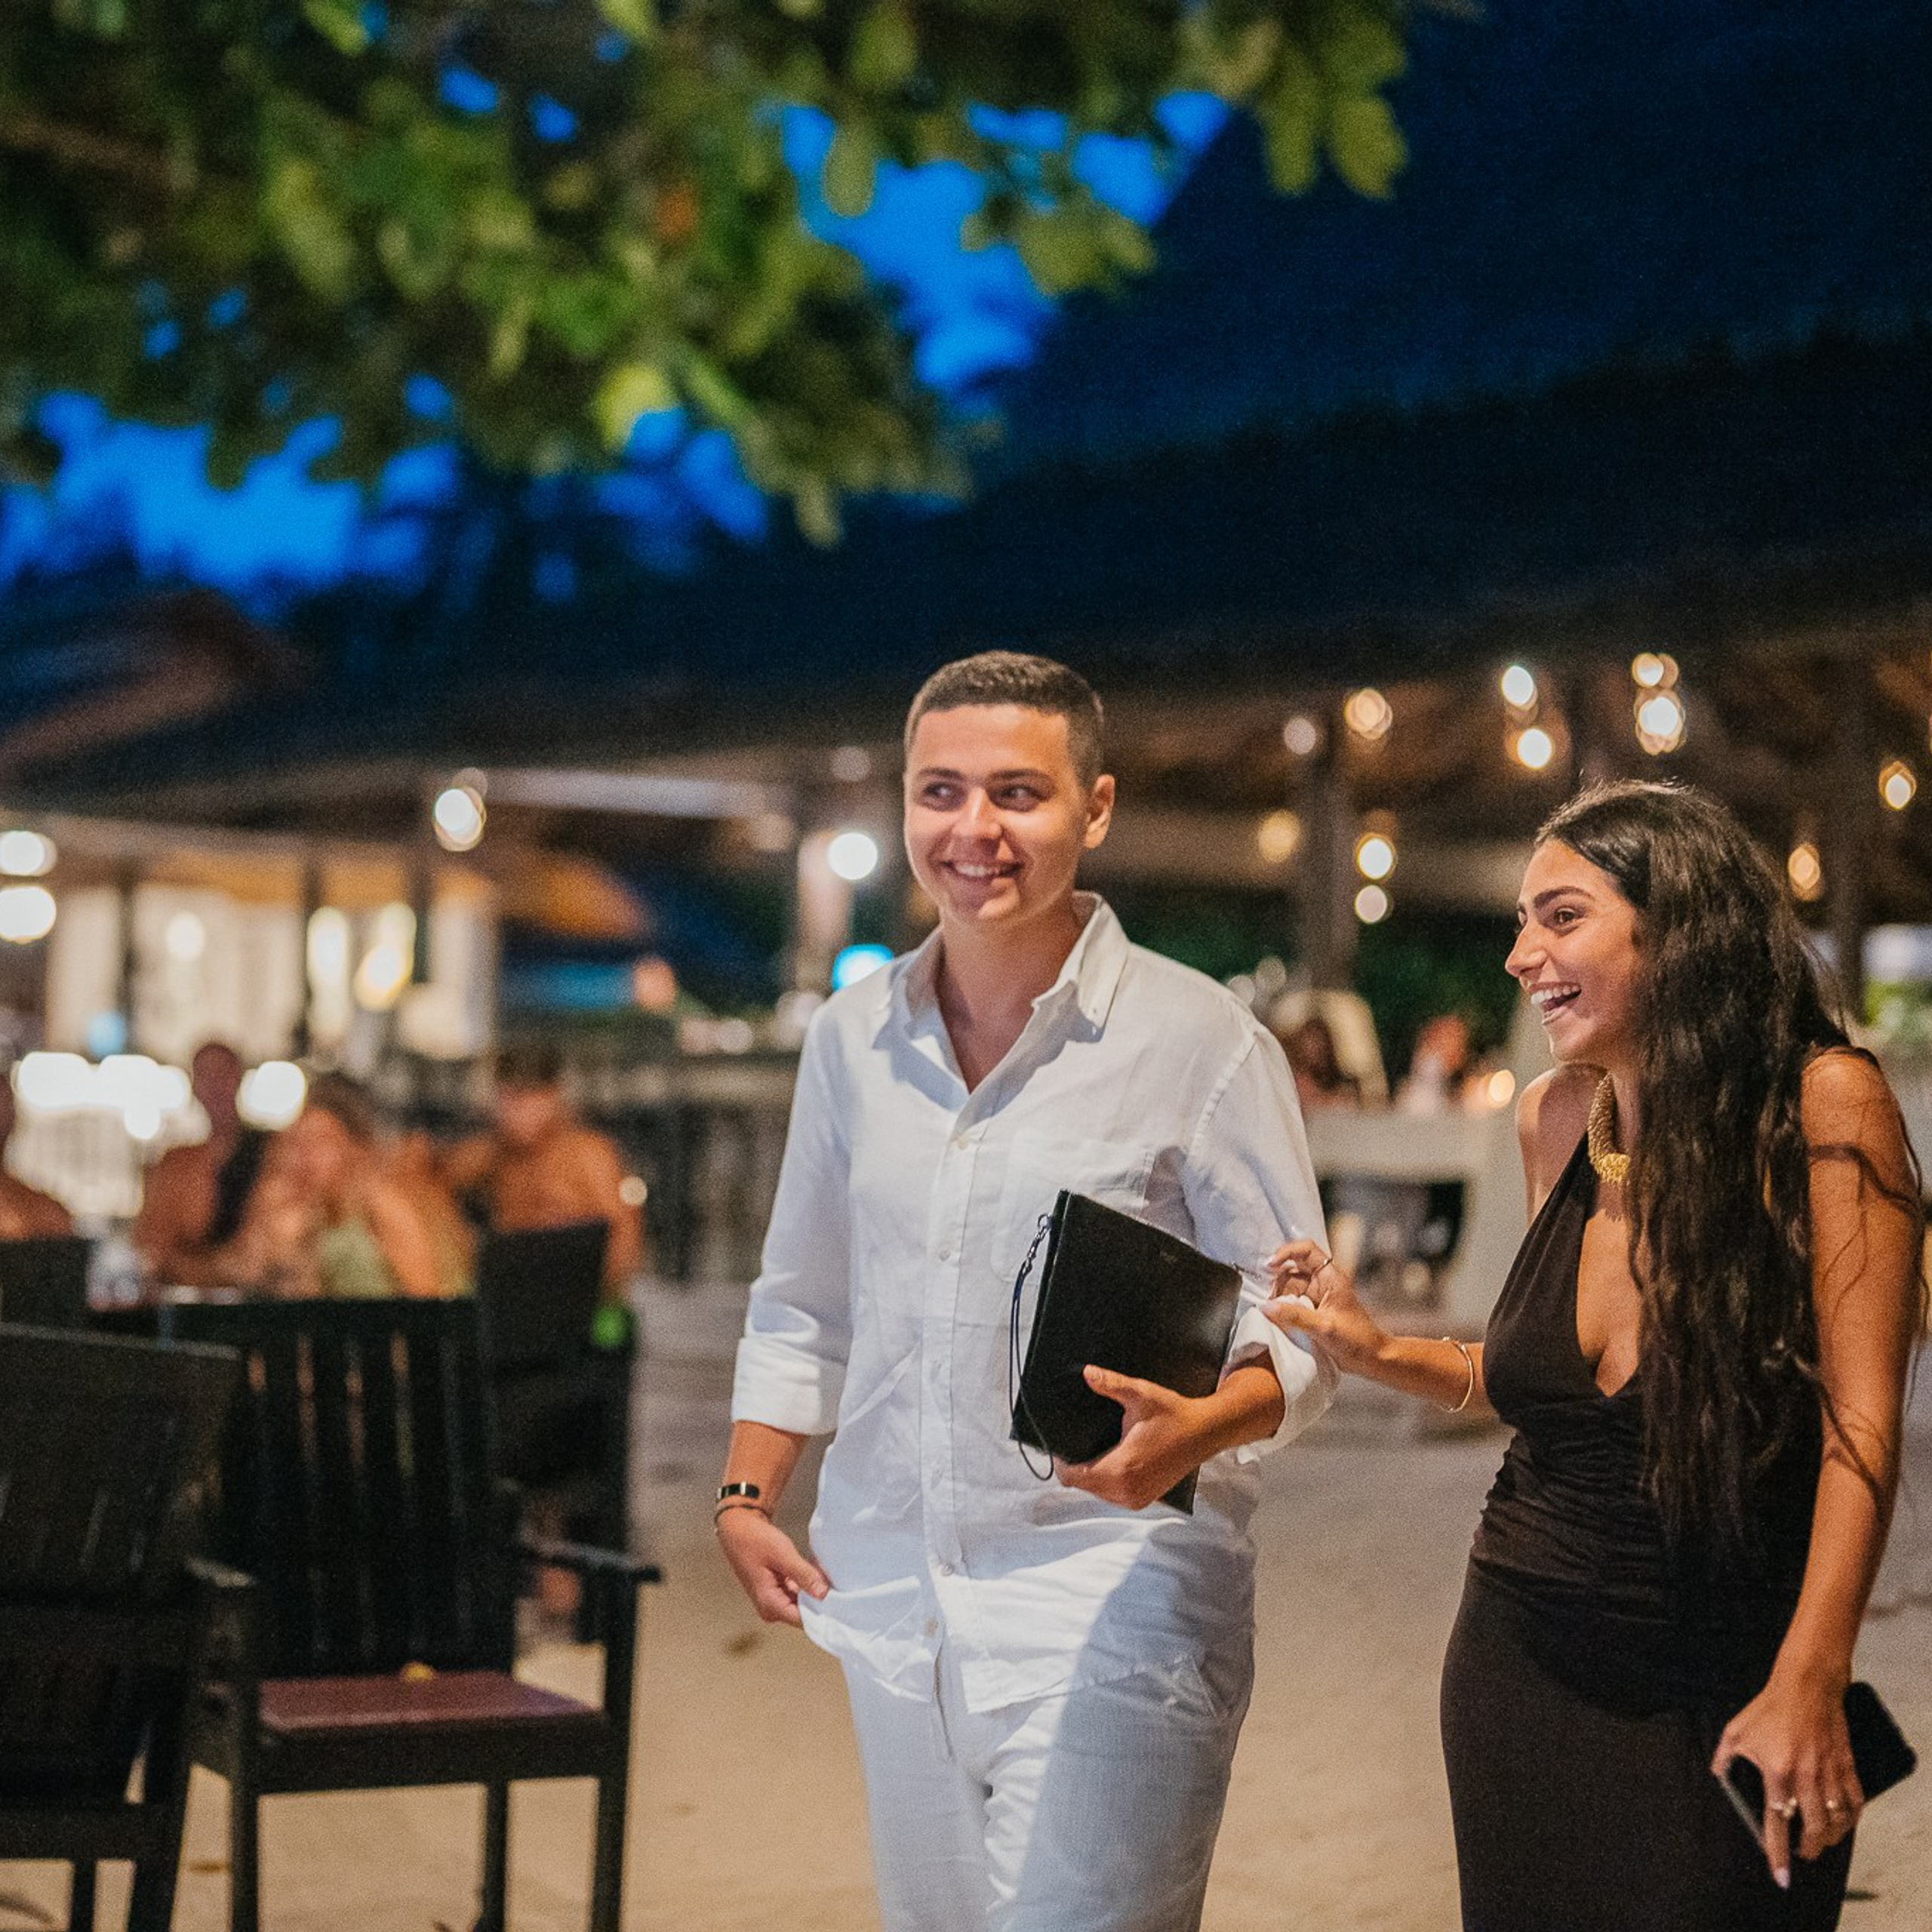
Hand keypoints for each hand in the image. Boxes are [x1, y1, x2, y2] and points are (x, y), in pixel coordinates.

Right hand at [715, 1509, 831, 1627]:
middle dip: (819, 1598)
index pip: (803, 1619)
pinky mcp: (775, 1592)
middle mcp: (770, 1609)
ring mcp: (772, 1601)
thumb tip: (824, 1594)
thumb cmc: (755, 1539)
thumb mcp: (782, 1554)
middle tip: (837, 1583)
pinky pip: (796, 1594)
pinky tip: (815, 1571)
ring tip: (826, 1574)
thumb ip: (803, 1575)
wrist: (738, 1528)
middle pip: (803, 1613)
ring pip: (801, 1603)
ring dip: (813, 1590)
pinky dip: (806, 1584)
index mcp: (769, 1605)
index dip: (823, 1610)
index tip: (840, 1599)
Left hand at [1057, 1366, 1218, 1510]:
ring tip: (1095, 1450)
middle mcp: (1127, 1490)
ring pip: (1097, 1492)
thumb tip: (1088, 1373)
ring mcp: (1137, 1498)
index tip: (1062, 1445)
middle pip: (1083, 1485)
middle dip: (1077, 1466)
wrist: (1205, 1433)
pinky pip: (1114, 1495)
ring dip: (1092, 1475)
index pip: (1074, 1477)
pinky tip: (1113, 1460)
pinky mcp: (1145, 1499)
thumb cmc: (1176, 1416)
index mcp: (1121, 1469)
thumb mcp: (1141, 1395)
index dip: (1062, 1462)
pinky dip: (1108, 1482)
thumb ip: (1111, 1384)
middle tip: (1077, 1442)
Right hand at [1262, 1238, 1388, 1377]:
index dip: (1286, 1251)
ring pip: (1288, 1286)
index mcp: (1330, 1277)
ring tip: (1271, 1311)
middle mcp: (1322, 1282)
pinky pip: (1290, 1302)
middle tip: (1267, 1296)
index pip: (1306, 1249)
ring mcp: (1315, 1296)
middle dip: (1277, 1279)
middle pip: (1292, 1268)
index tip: (1270, 1265)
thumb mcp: (1325, 1327)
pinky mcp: (1311, 1310)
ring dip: (1277, 1296)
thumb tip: (1266, 1307)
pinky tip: (1275, 1317)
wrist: (1371, 1358)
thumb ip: (1295, 1316)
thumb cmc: (1357, 1339)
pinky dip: (1281, 1307)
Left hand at [1712, 1669, 1862, 1885]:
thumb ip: (1724, 1757)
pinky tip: (1842, 1823)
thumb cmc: (1768, 1707)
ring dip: (1830, 1839)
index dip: (1778, 1852)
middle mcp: (1805, 1775)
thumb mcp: (1736, 1730)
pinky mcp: (1846, 1765)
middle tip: (1803, 1854)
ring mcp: (1829, 1771)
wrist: (1806, 1686)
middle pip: (1813, 1828)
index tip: (1781, 1875)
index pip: (1777, 1821)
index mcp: (1777, 1770)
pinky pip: (1855, 1801)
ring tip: (1821, 1842)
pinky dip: (1851, 1818)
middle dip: (1809, 1850)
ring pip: (1837, 1820)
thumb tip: (1717, 1775)